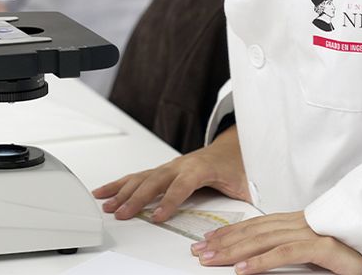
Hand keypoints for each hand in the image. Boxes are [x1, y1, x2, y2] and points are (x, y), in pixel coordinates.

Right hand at [93, 126, 248, 221]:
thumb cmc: (237, 164)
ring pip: (142, 177)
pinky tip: (105, 191)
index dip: (170, 200)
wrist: (232, 146)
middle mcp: (182, 165)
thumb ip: (247, 196)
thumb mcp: (247, 181)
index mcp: (201, 168)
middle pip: (155, 181)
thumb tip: (256, 210)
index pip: (183, 184)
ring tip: (106, 204)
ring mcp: (170, 166)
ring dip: (123, 191)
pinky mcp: (163, 170)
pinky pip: (138, 176)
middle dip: (137, 198)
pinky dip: (120, 184)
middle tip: (122, 214)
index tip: (158, 215)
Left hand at [191, 211, 361, 273]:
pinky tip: (243, 269)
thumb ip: (292, 254)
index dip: (232, 231)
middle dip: (225, 239)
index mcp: (303, 224)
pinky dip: (263, 260)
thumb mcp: (316, 258)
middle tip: (200, 250)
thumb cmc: (354, 262)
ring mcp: (318, 233)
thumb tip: (260, 262)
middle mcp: (307, 224)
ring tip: (212, 259)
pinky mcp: (328, 247)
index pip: (259, 224)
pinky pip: (289, 253)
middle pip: (257, 229)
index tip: (210, 239)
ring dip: (235, 249)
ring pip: (267, 238)